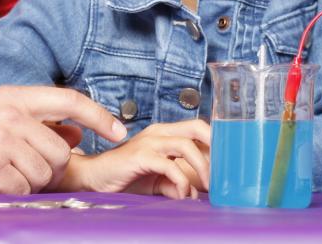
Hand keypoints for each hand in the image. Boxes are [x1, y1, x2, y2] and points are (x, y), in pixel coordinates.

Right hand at [0, 85, 126, 194]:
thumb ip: (35, 122)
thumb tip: (76, 132)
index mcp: (11, 97)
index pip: (69, 99)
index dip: (100, 115)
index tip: (119, 131)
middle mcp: (9, 116)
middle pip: (61, 151)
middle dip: (50, 169)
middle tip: (20, 171)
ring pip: (44, 175)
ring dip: (27, 184)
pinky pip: (22, 192)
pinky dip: (9, 195)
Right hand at [58, 119, 210, 199]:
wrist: (93, 178)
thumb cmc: (125, 177)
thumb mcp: (157, 181)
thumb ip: (176, 184)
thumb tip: (194, 195)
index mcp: (165, 134)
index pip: (198, 128)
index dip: (215, 141)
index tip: (227, 161)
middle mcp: (159, 133)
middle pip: (197, 127)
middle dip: (215, 146)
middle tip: (224, 169)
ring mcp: (149, 142)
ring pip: (186, 145)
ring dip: (202, 166)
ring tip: (207, 185)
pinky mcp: (140, 156)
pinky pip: (169, 165)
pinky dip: (180, 181)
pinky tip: (182, 194)